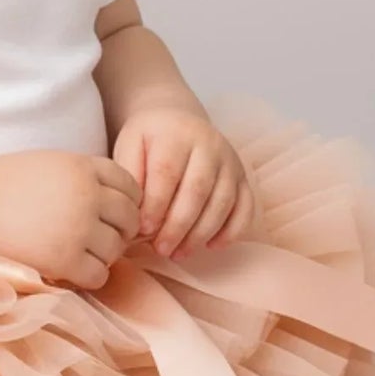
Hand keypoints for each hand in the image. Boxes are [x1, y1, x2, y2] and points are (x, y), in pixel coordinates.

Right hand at [0, 148, 143, 291]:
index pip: (130, 184)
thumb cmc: (2, 183)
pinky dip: (90, 276)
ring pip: (117, 249)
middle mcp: (88, 195)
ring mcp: (79, 228)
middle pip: (130, 218)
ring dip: (105, 256)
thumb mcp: (49, 163)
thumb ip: (81, 175)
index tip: (113, 213)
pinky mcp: (65, 259)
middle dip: (120, 231)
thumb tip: (110, 198)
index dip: (127, 201)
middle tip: (101, 239)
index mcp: (83, 167)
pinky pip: (99, 275)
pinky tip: (72, 270)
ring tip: (83, 255)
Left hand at [112, 104, 256, 260]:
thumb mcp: (129, 147)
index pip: (167, 172)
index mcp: (176, 134)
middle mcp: (208, 144)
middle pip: (197, 190)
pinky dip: (232, 231)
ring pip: (223, 202)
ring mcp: (230, 160)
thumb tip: (133, 215)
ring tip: (179, 253)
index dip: (156, 205)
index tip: (143, 230)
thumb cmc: (149, 141)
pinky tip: (211, 246)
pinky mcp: (243, 176)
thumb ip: (129, 176)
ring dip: (201, 233)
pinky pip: (245, 207)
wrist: (177, 122)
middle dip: (178, 226)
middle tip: (161, 249)